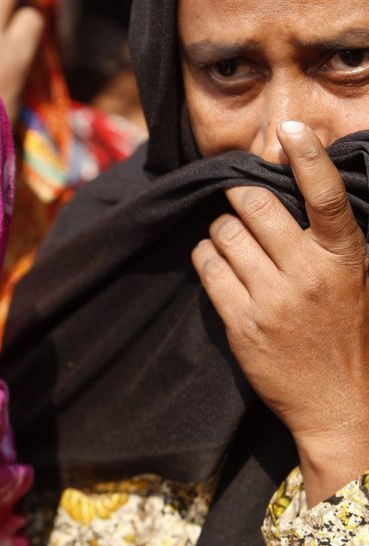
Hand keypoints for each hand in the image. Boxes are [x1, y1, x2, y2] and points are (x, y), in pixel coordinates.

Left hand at [193, 121, 368, 504]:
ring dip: (220, 228)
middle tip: (240, 198)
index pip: (325, 196)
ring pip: (224, 234)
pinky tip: (216, 260)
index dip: (306, 156)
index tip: (289, 128)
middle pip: (255, 206)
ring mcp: (272, 300)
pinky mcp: (241, 323)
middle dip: (240, 194)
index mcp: (344, 257)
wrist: (340, 403)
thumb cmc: (348, 334)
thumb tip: (290, 192)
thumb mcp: (354, 279)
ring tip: (232, 238)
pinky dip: (206, 255)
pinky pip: (207, 268)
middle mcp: (308, 273)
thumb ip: (326, 240)